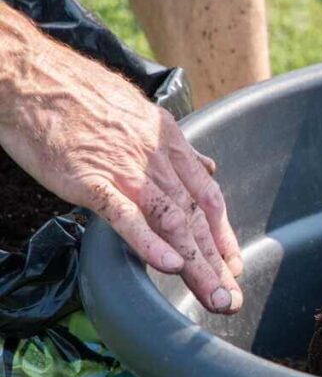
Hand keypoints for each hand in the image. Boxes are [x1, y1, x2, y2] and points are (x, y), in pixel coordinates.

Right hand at [0, 35, 243, 313]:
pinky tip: (168, 266)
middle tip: (231, 298)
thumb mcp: (142, 115)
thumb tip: (208, 166)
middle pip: (196, 218)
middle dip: (216, 261)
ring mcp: (126, 171)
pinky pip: (126, 216)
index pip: (207, 197)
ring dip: (196, 263)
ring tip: (213, 295)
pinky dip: (149, 241)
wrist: (33, 78)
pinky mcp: (91, 181)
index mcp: (169, 144)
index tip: (233, 265)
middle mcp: (156, 159)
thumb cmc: (80, 95)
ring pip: (172, 222)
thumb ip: (176, 148)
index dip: (222, 234)